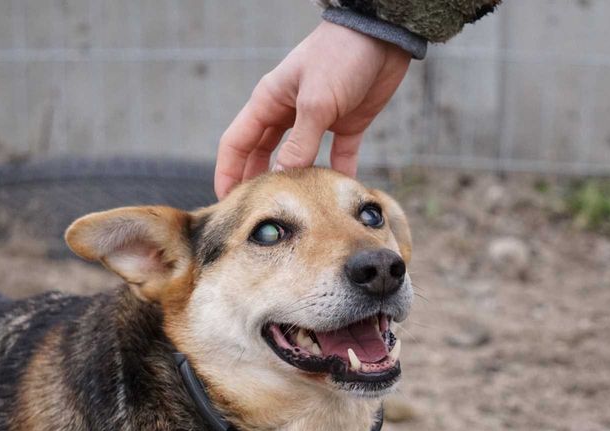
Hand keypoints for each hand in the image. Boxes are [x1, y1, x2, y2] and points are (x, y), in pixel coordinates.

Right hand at [214, 21, 410, 198]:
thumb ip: (299, 143)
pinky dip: (335, 175)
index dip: (227, 173)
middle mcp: (288, 113)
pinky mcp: (346, 125)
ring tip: (292, 214)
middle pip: (263, 155)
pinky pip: (337, 157)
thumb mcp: (316, 102)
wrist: (383, 36)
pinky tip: (335, 198)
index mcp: (269, 102)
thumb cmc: (340, 57)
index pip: (236, 143)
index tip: (225, 204)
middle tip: (255, 216)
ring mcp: (317, 120)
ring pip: (297, 160)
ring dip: (295, 183)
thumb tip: (281, 179)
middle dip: (257, 183)